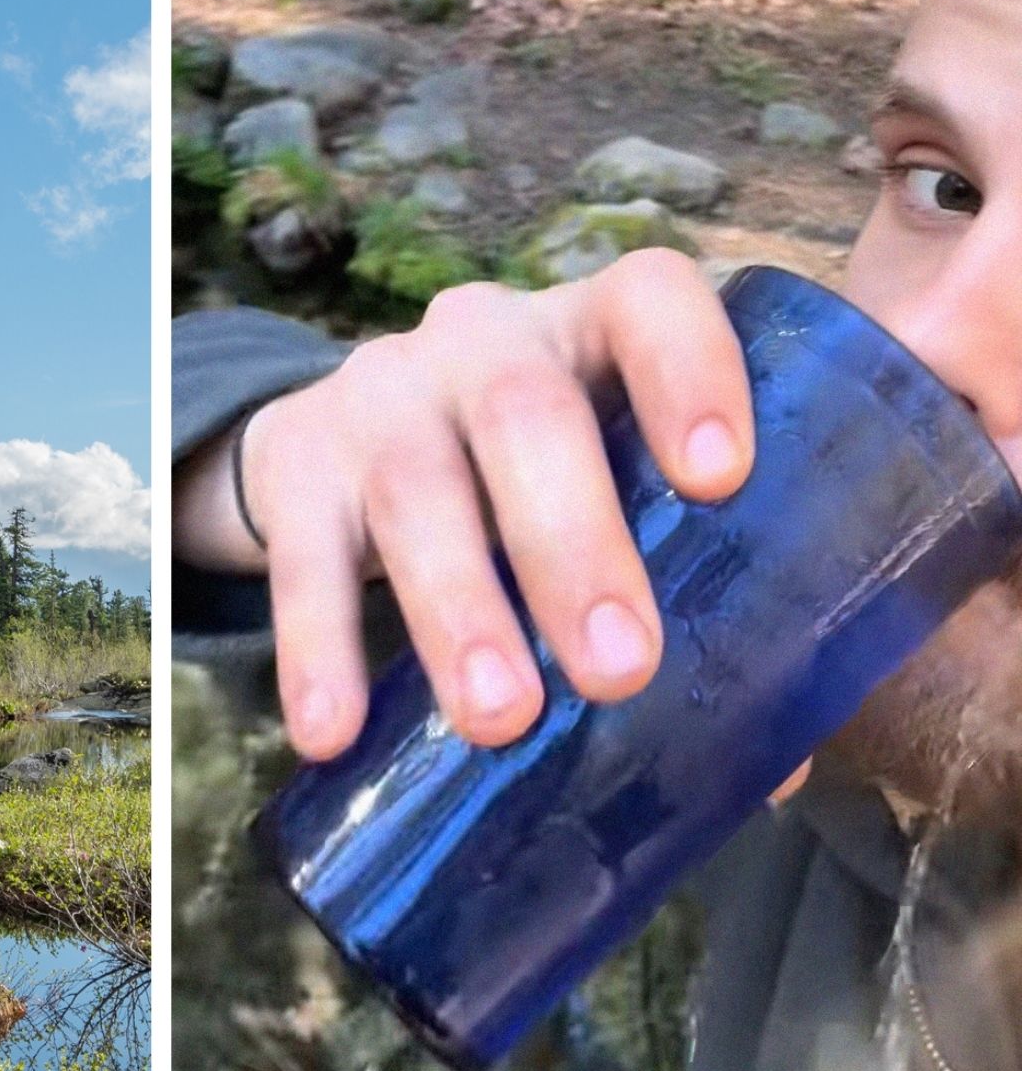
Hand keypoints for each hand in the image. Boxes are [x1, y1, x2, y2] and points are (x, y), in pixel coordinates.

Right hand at [230, 250, 753, 759]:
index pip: (647, 300)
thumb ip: (688, 591)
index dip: (690, 373)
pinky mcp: (295, 463)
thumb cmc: (526, 483)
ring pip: (418, 488)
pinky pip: (303, 556)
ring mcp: (379, 397)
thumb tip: (775, 771)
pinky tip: (331, 731)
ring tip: (498, 720)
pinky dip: (317, 648)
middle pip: (527, 413)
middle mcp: (483, 343)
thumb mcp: (603, 486)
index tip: (720, 479)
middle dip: (575, 543)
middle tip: (619, 670)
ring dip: (459, 608)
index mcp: (592, 331)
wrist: (339, 446)